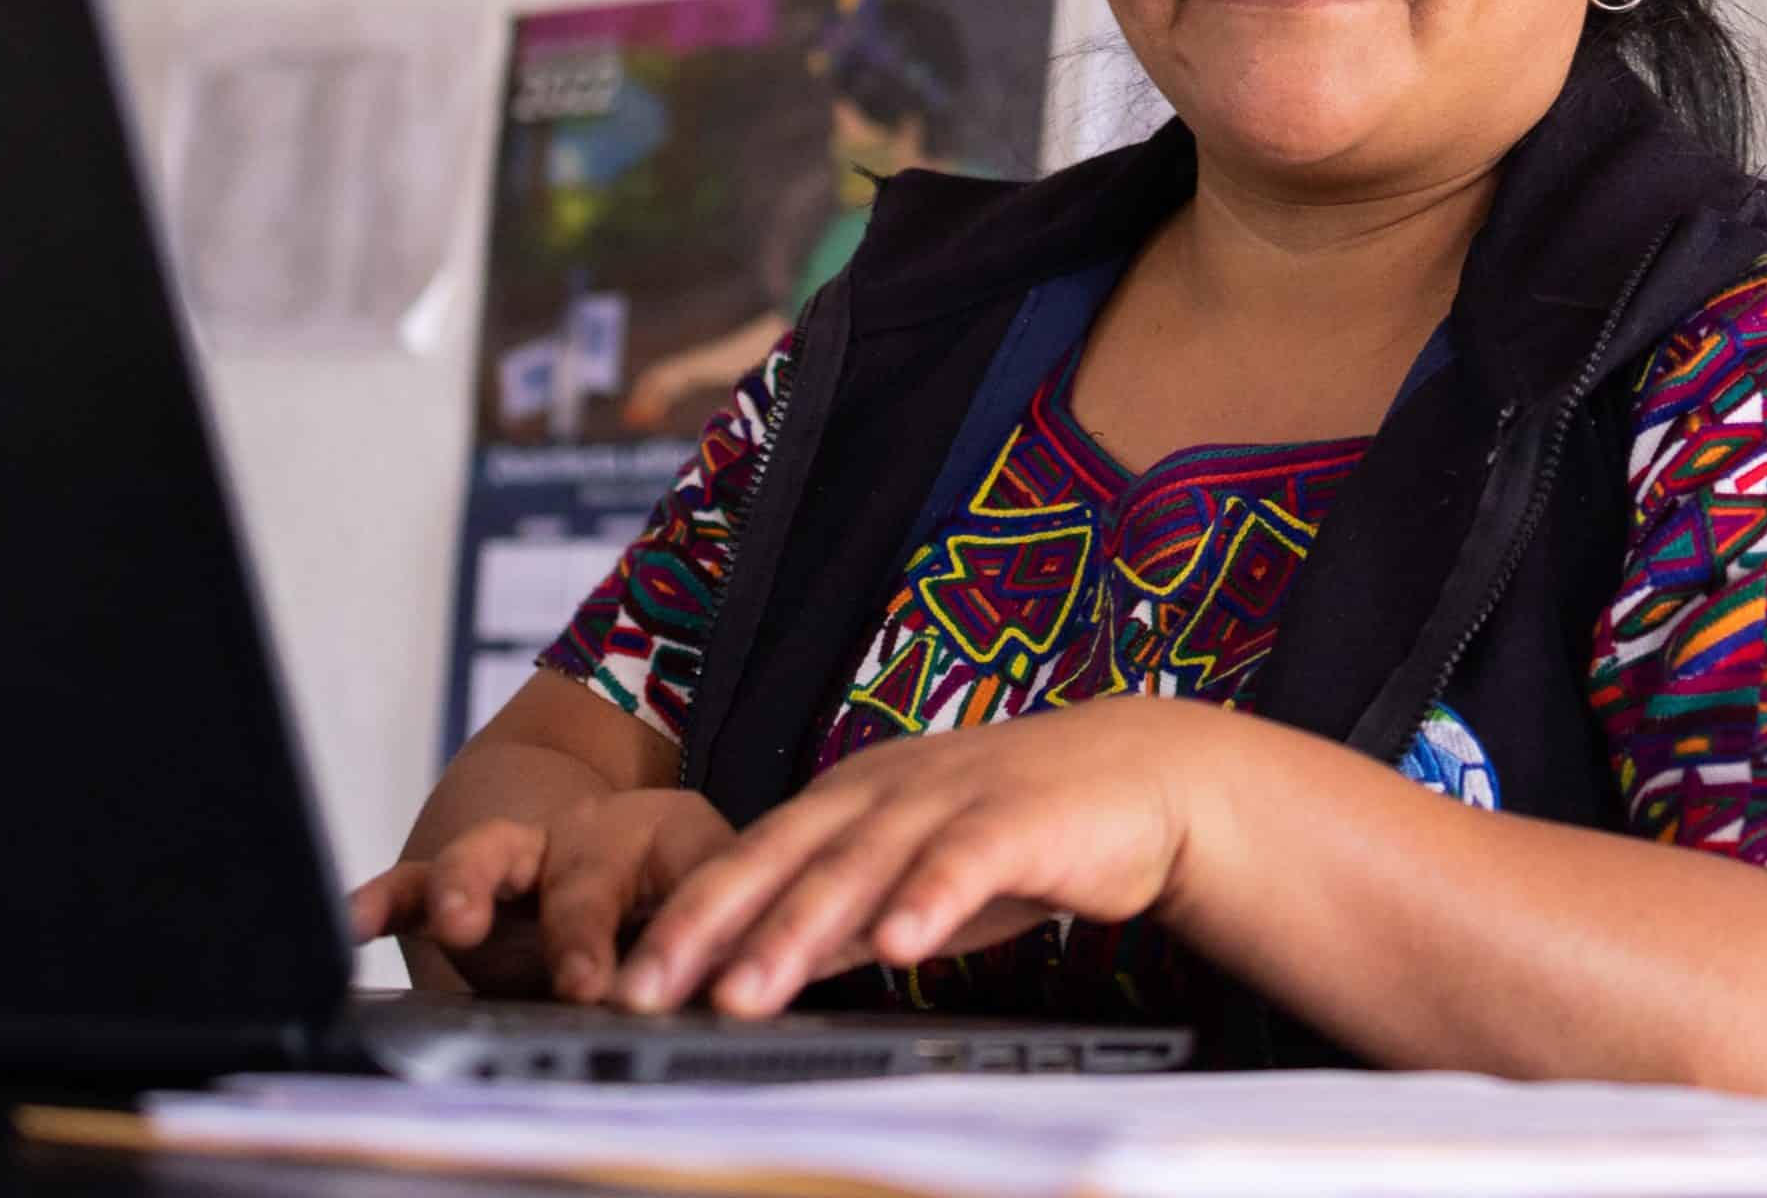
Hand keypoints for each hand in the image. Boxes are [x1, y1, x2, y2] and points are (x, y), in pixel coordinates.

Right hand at [350, 790, 737, 1001]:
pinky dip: (387, 899)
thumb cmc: (686, 905)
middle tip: (585, 986)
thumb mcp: (725, 922)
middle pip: (586, 873)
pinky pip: (419, 883)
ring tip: (461, 924)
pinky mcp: (465, 884)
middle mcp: (597, 836)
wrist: (627, 840)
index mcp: (677, 837)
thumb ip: (723, 961)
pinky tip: (355, 922)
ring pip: (493, 855)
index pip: (693, 875)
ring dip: (476, 886)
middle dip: (582, 930)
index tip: (669, 994)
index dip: (685, 934)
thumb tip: (743, 1001)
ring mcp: (525, 857)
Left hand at [610, 695, 1219, 1018]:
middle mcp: (885, 789)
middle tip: (650, 986)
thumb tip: (752, 972)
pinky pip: (963, 860)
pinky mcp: (1017, 817)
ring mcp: (948, 797)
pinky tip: (897, 945)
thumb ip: (838, 915)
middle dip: (710, 924)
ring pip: (859, 864)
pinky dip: (926, 900)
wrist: (1137, 776)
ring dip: (797, 928)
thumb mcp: (907, 876)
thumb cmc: (1014, 832)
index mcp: (851, 798)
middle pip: (783, 856)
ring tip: (744, 991)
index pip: (751, 859)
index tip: (629, 980)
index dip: (688, 917)